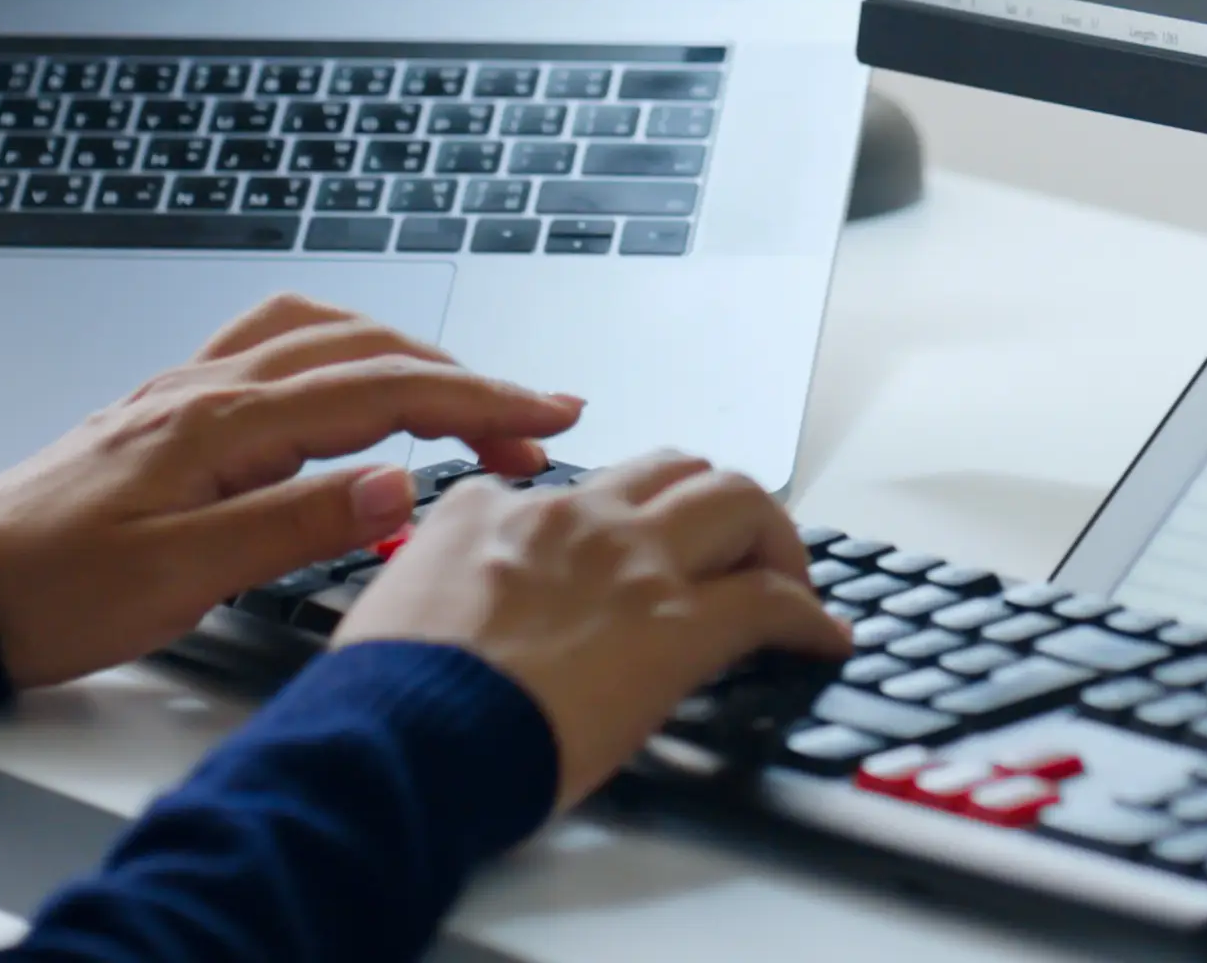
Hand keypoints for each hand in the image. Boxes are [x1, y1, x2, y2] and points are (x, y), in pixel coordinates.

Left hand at [0, 293, 583, 687]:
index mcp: (222, 423)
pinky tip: (350, 378)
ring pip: (322, 334)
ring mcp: (186, 390)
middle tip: (533, 417)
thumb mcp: (184, 577)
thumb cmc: (53, 590)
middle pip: (365, 351)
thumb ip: (297, 522)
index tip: (547, 414)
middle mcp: (207, 388)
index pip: (382, 391)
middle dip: (463, 377)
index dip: (477, 399)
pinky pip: (276, 347)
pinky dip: (341, 351)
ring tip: (462, 392)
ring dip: (405, 353)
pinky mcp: (169, 411)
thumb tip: (401, 480)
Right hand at [335, 452, 850, 809]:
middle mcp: (570, 517)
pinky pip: (770, 600)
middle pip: (671, 470)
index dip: (604, 527)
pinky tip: (821, 639)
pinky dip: (808, 615)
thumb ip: (431, 584)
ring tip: (788, 578)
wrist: (403, 736)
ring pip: (735, 498)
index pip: (568, 492)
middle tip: (730, 548)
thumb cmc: (386, 697)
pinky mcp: (676, 626)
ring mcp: (629, 563)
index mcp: (490, 511)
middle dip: (709, 502)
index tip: (619, 562)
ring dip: (770, 536)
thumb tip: (444, 610)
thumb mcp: (387, 606)